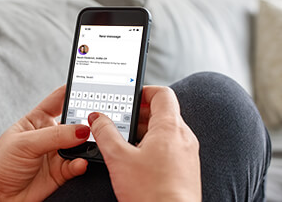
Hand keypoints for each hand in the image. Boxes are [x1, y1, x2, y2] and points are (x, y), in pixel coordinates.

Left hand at [0, 86, 88, 201]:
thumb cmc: (0, 165)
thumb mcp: (25, 143)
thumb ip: (55, 135)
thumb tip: (82, 130)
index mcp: (38, 119)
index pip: (59, 99)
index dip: (72, 91)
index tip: (88, 88)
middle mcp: (50, 134)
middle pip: (74, 122)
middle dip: (86, 120)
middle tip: (95, 121)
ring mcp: (57, 153)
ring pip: (79, 144)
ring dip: (86, 144)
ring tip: (88, 143)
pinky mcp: (62, 171)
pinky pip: (77, 164)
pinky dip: (81, 163)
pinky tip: (79, 162)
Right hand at [88, 86, 200, 201]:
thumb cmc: (151, 193)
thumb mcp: (119, 159)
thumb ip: (105, 133)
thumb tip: (97, 118)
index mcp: (170, 128)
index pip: (162, 94)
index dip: (144, 91)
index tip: (129, 98)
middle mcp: (184, 137)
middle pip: (162, 112)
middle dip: (139, 114)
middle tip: (120, 122)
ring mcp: (187, 153)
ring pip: (165, 130)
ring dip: (145, 130)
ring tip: (125, 141)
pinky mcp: (186, 167)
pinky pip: (170, 146)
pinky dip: (153, 145)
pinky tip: (137, 159)